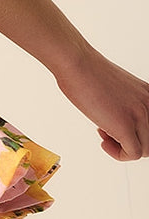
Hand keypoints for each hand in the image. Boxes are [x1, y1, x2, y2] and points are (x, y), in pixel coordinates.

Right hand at [54, 47, 148, 161]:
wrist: (77, 63)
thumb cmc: (89, 73)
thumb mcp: (119, 90)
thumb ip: (127, 105)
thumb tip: (121, 122)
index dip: (136, 132)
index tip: (118, 128)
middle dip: (130, 142)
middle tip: (110, 132)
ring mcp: (140, 115)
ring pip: (145, 150)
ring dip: (123, 149)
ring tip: (106, 135)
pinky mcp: (125, 125)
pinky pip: (133, 154)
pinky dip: (118, 154)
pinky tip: (104, 141)